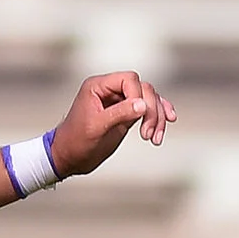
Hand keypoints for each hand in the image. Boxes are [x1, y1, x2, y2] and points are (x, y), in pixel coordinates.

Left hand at [49, 71, 175, 177]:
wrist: (69, 158)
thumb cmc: (76, 142)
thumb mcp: (96, 128)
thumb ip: (119, 113)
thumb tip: (144, 104)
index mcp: (98, 86)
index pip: (129, 79)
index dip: (138, 96)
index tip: (135, 120)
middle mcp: (110, 90)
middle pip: (143, 88)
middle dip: (151, 110)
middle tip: (148, 135)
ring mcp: (119, 101)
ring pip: (149, 99)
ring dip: (158, 116)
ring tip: (155, 139)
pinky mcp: (126, 114)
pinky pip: (148, 108)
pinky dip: (158, 116)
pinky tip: (169, 121)